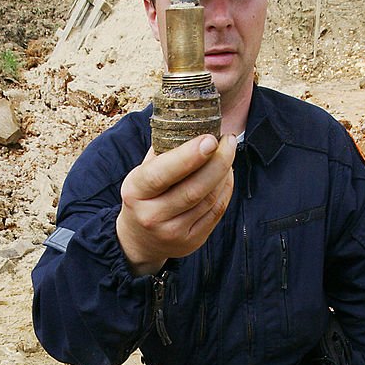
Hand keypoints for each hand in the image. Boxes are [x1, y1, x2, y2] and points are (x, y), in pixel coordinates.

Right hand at [116, 133, 235, 274]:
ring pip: (209, 199)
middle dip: (218, 162)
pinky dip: (226, 190)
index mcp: (135, 192)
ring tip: (228, 153)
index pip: (163, 173)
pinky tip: (226, 174)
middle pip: (194, 189)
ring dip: (224, 173)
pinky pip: (216, 212)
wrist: (138, 240)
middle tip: (229, 140)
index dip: (189, 156)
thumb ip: (163, 152)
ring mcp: (173, 233)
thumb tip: (193, 123)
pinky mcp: (191, 242)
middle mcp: (152, 216)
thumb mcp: (141, 173)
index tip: (210, 139)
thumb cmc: (144, 196)